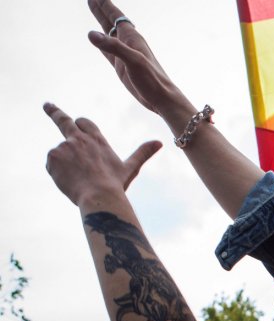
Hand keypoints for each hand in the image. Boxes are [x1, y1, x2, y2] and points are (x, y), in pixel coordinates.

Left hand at [44, 103, 161, 204]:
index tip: (74, 121)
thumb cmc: (115, 184)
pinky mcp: (53, 156)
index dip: (80, 124)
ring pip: (59, 152)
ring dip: (64, 163)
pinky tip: (68, 181)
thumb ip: (143, 153)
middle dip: (54, 111)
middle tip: (48, 105)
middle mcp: (79, 138)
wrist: (99, 196)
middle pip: (63, 120)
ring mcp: (64, 145)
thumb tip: (160, 142)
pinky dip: (56, 171)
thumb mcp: (130, 167)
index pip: (84, 122)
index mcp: (97, 139)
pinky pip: (51, 163)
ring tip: (77, 179)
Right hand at [87, 0, 192, 115]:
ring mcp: (124, 55)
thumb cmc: (151, 79)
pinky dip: (101, 42)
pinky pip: (108, 50)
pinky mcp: (121, 66)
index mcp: (133, 38)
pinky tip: (97, 38)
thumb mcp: (133, 61)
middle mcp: (128, 43)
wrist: (161, 97)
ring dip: (100, 22)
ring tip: (94, 10)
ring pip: (108, 34)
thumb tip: (91, 34)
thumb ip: (113, 47)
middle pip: (111, 22)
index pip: (116, 17)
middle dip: (101, 9)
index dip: (105, 6)